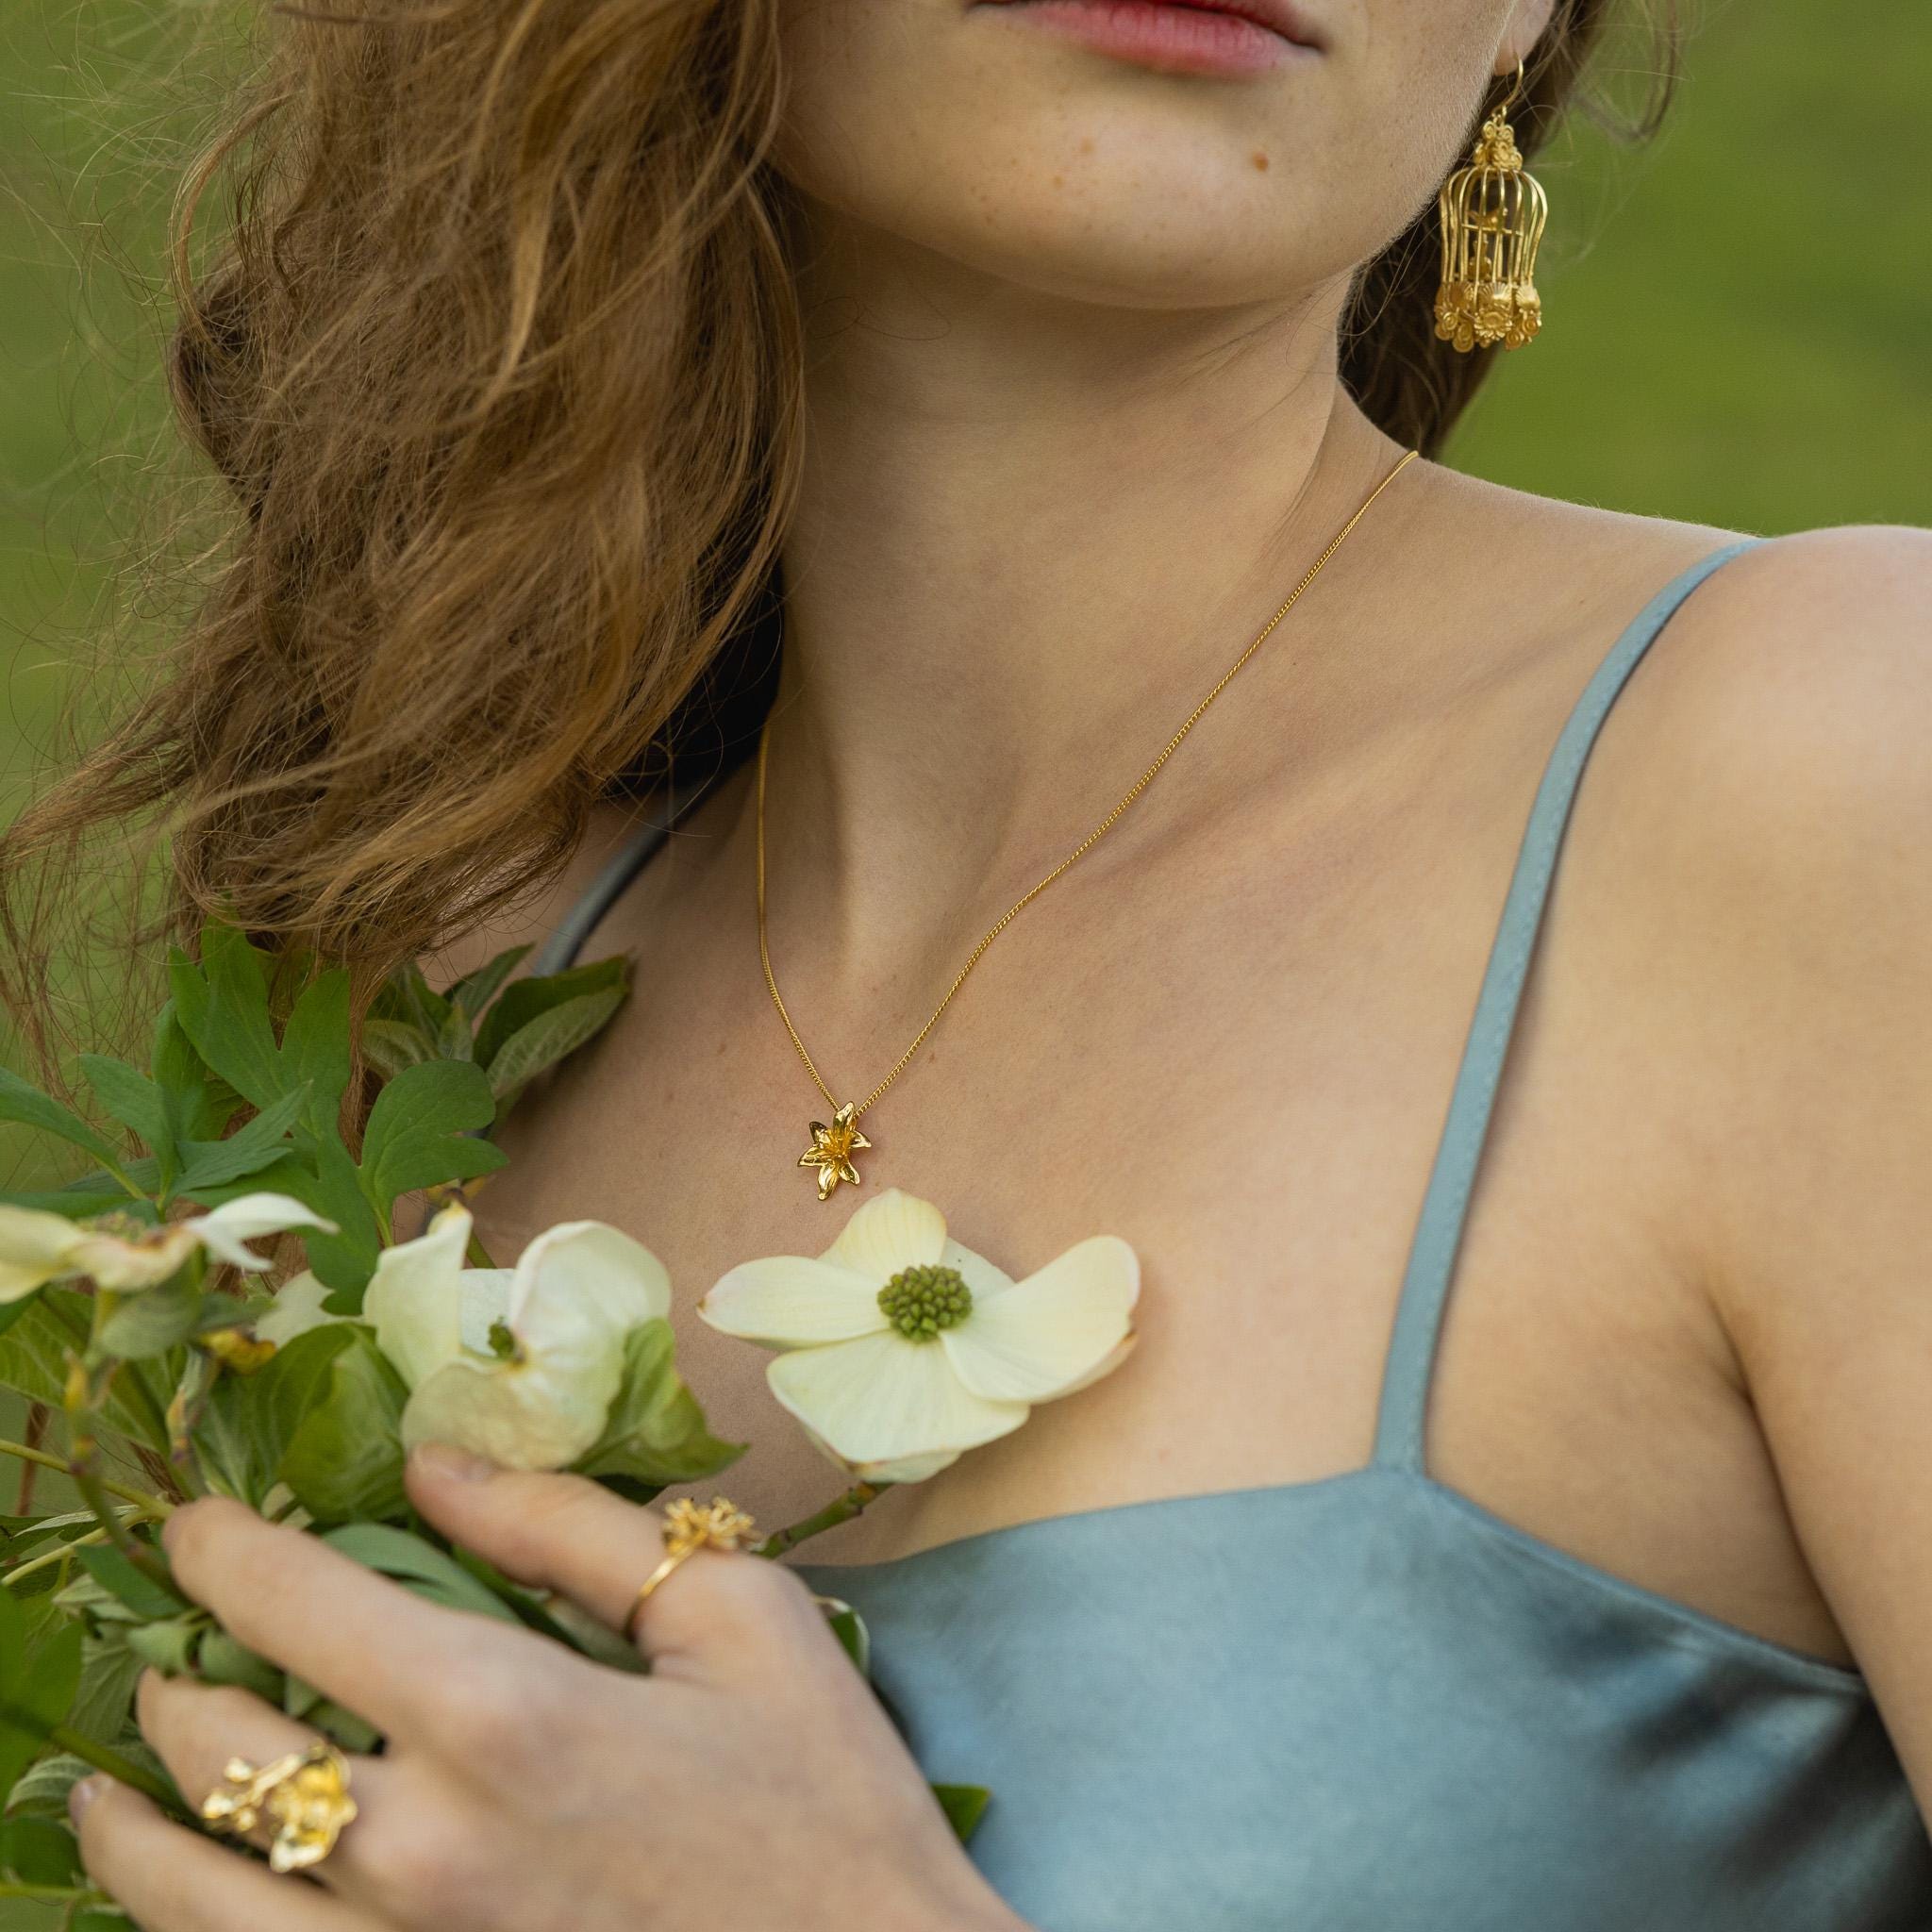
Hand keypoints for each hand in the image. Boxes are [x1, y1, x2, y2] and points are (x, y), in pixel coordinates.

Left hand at [71, 1445, 1026, 1931]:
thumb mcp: (734, 1618)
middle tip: (172, 1641)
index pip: (302, 1605)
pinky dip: (187, 1924)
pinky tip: (186, 1895)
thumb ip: (573, 1529)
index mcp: (504, 1715)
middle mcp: (420, 1844)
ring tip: (105, 1782)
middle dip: (177, 1676)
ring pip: (194, 1893)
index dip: (225, 1552)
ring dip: (132, 1822)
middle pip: (223, 1748)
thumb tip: (435, 1465)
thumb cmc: (821, 1794)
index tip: (195, 1523)